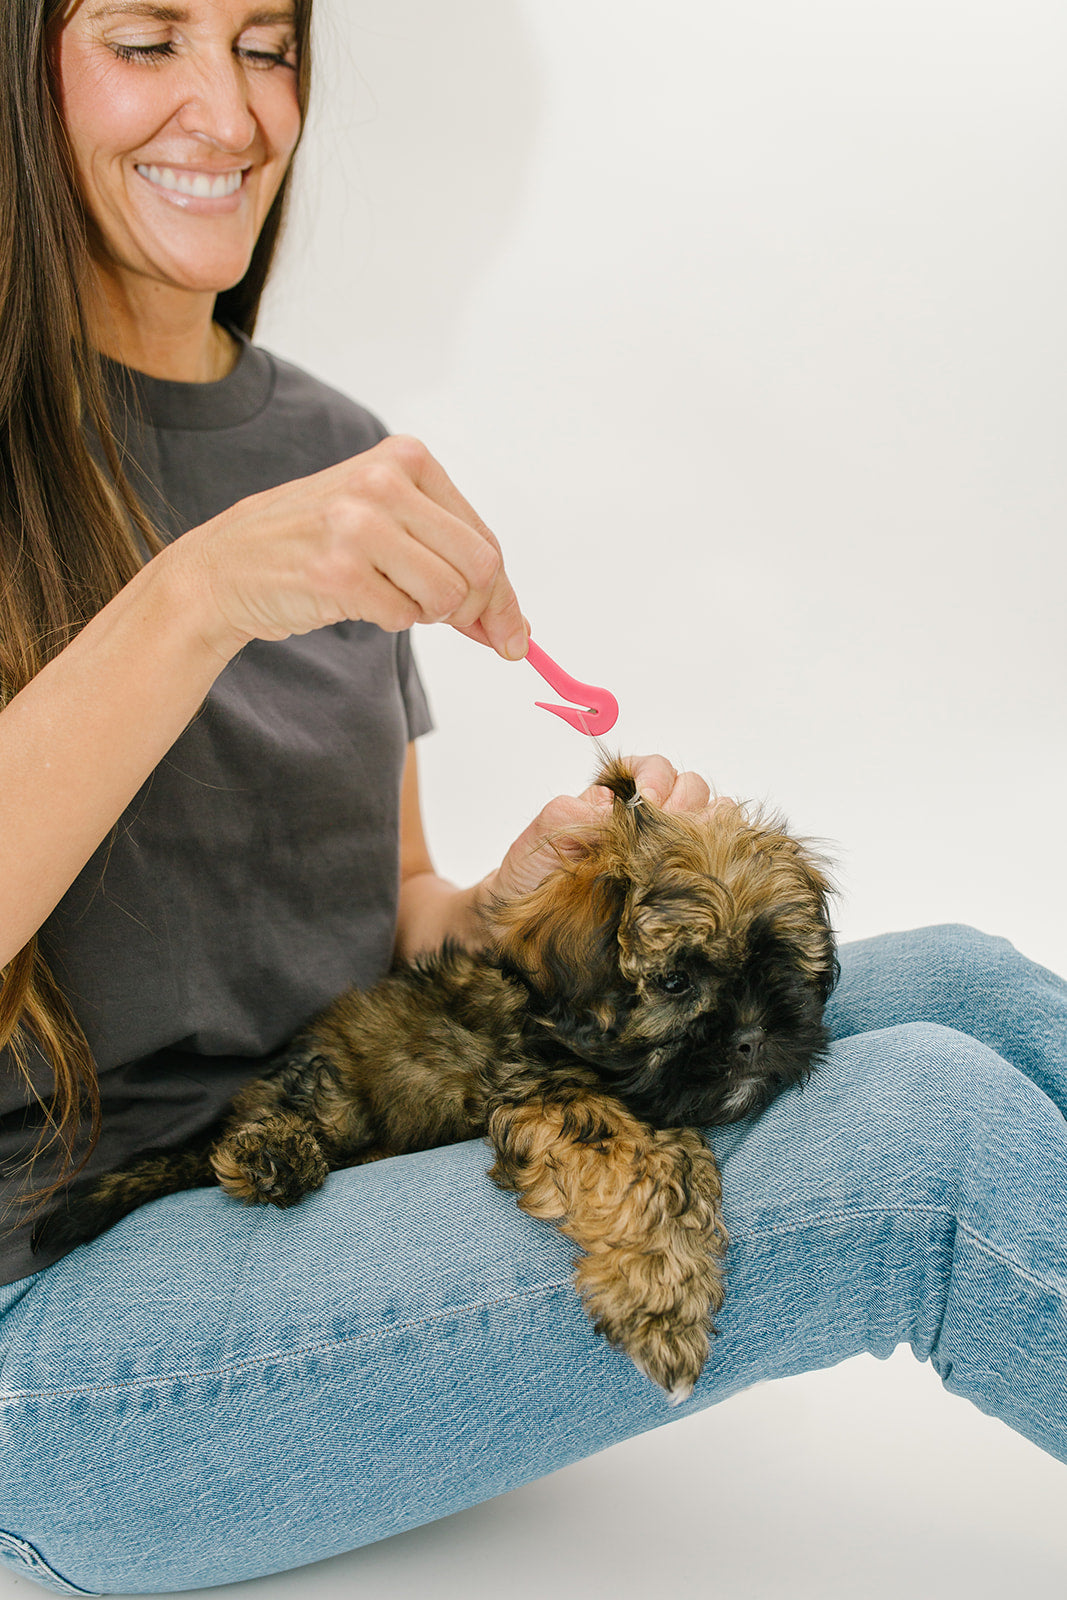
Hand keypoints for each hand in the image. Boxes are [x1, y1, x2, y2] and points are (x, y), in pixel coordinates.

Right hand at [172, 435, 527, 662]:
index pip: (484, 538)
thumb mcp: (387, 524)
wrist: (227, 567)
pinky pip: (402, 616)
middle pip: (479, 567)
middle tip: (458, 627)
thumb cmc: (315, 545)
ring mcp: (357, 525)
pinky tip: (356, 599)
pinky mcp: (337, 572)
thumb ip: (450, 558)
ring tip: (388, 596)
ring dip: (427, 613)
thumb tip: (515, 627)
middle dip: (477, 611)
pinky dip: (389, 620)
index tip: (513, 635)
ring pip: (447, 596)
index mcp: (405, 458)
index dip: (504, 596)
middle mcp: (383, 483)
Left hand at [483, 756, 717, 905]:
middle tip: (665, 831)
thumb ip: (571, 812)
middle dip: (684, 802)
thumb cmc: (533, 878)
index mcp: (617, 798)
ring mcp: (670, 847)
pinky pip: (718, 852)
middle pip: (691, 788)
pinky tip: (704, 867)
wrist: (528, 928)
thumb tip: (610, 806)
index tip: (648, 801)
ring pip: (714, 814)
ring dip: (707, 825)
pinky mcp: (683, 878)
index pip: (653, 768)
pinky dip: (721, 850)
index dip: (656, 778)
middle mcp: (649, 818)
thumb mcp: (543, 836)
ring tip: (685, 852)